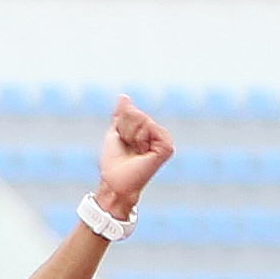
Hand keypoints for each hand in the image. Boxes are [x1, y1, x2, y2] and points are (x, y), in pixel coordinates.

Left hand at [93, 95, 174, 218]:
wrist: (114, 182)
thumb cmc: (113, 163)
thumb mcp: (115, 133)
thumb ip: (121, 115)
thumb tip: (124, 96)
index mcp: (148, 132)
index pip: (132, 112)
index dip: (121, 126)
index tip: (123, 142)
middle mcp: (158, 135)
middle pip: (137, 114)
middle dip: (126, 129)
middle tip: (128, 147)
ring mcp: (164, 141)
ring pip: (143, 120)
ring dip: (131, 135)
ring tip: (134, 150)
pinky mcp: (166, 147)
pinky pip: (150, 127)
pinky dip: (140, 138)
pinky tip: (141, 151)